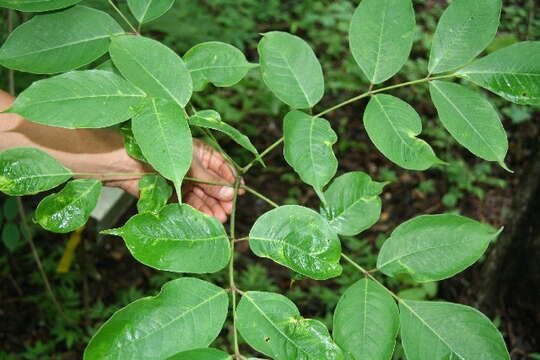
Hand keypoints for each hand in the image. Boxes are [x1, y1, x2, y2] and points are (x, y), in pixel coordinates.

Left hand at [106, 138, 242, 222]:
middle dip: (221, 198)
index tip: (239, 192)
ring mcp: (182, 182)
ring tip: (219, 219)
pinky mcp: (172, 195)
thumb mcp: (189, 164)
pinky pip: (189, 205)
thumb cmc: (158, 154)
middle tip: (229, 210)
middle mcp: (192, 167)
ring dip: (212, 208)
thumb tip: (230, 193)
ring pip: (202, 197)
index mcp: (199, 152)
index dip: (231, 180)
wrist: (125, 165)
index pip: (221, 167)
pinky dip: (198, 213)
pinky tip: (206, 220)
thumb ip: (210, 180)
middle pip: (213, 185)